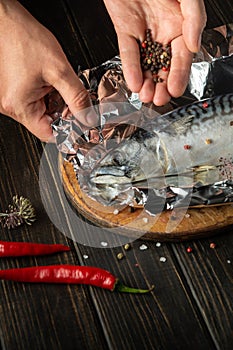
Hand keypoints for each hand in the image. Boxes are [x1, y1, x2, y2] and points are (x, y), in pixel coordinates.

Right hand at [0, 0, 95, 140]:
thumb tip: (88, 117)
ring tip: (58, 84)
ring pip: (42, 111)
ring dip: (56, 101)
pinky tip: (51, 82)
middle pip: (46, 122)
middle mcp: (11, 106)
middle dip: (63, 112)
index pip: (49, 134)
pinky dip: (47, 94)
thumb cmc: (23, 38)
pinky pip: (34, 101)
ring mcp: (10, 99)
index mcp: (19, 106)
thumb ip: (77, 97)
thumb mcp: (59, 70)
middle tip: (74, 98)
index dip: (67, 131)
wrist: (6, 19)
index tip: (80, 124)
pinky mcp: (12, 91)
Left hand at [103, 0, 206, 104]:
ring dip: (147, 82)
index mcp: (182, 27)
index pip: (182, 58)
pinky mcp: (126, 31)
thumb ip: (195, 18)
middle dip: (162, 85)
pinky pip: (129, 53)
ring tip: (146, 96)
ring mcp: (145, 35)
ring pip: (146, 64)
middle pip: (164, 66)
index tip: (176, 90)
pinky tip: (134, 82)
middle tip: (159, 100)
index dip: (179, 75)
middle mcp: (164, 35)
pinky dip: (131, 68)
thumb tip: (193, 45)